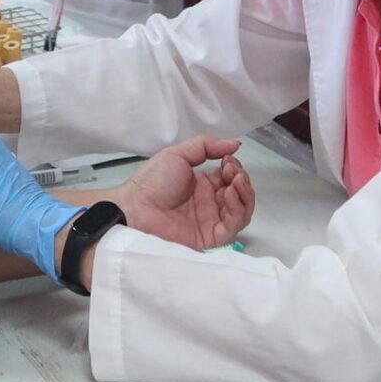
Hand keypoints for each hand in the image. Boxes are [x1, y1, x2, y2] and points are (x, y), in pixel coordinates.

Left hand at [112, 137, 254, 251]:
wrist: (136, 210)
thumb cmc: (152, 182)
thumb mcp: (178, 155)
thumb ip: (206, 146)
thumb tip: (235, 144)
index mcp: (202, 185)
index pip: (229, 178)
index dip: (234, 168)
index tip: (228, 159)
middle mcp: (210, 203)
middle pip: (239, 193)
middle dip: (241, 178)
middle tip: (231, 170)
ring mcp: (212, 221)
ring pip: (241, 210)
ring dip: (244, 192)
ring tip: (235, 180)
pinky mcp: (212, 237)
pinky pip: (234, 225)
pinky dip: (238, 208)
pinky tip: (230, 193)